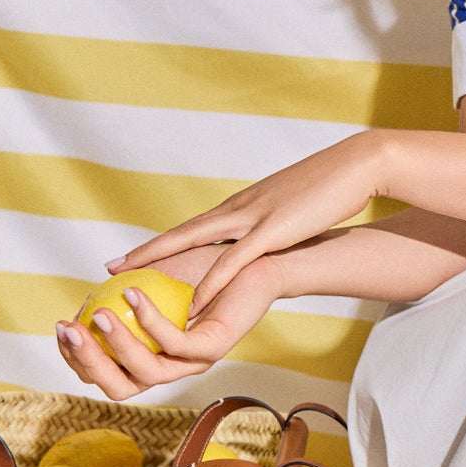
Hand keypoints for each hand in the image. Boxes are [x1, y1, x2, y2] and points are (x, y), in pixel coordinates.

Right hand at [56, 253, 281, 399]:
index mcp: (153, 356)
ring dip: (115, 344)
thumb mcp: (155, 276)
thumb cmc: (206, 265)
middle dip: (88, 363)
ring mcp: (194, 361)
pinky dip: (149, 321)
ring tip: (97, 312)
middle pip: (120, 386)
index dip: (78, 358)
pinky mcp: (214, 347)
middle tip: (68, 329)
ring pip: (146, 372)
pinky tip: (132, 294)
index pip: (106, 374)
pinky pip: (175, 344)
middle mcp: (172, 366)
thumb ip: (122, 290)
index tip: (60, 327)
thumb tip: (86, 298)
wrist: (255, 256)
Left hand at [105, 131, 381, 312]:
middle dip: (146, 251)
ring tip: (132, 280)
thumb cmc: (329, 187)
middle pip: (182, 233)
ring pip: (197, 243)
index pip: (193, 227)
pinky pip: (235, 261)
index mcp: (243, 205)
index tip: (131, 254)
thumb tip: (262, 233)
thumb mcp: (290, 206)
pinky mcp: (273, 231)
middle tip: (110, 267)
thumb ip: (270, 220)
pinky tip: (194, 301)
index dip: (160, 242)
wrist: (355, 165)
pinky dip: (212, 282)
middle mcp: (239, 209)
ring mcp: (253, 218)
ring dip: (162, 261)